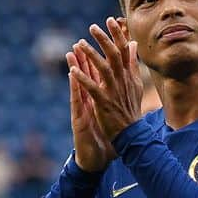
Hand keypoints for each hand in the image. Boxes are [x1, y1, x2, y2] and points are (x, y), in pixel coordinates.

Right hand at [66, 46, 113, 172]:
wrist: (98, 157)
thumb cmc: (106, 136)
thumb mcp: (114, 113)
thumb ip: (118, 96)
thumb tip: (126, 85)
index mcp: (100, 96)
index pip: (99, 74)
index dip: (100, 58)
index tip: (102, 43)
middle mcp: (90, 99)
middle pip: (88, 75)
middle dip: (85, 57)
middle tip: (82, 40)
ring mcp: (84, 107)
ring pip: (79, 83)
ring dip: (76, 67)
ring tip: (72, 51)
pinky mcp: (80, 117)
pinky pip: (77, 99)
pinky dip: (75, 86)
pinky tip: (72, 74)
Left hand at [71, 17, 143, 142]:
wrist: (131, 133)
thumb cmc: (130, 108)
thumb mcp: (135, 84)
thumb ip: (132, 63)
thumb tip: (132, 44)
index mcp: (128, 75)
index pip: (124, 50)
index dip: (117, 34)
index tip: (109, 20)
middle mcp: (122, 81)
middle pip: (114, 56)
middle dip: (104, 40)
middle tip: (93, 27)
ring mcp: (113, 91)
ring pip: (103, 69)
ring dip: (91, 55)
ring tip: (79, 44)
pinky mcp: (104, 103)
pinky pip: (93, 89)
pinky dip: (83, 79)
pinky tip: (72, 71)